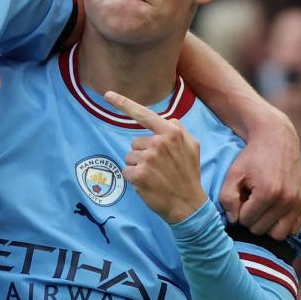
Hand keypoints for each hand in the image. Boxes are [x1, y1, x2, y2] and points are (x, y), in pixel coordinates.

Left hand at [105, 91, 207, 223]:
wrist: (188, 204)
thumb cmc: (189, 174)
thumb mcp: (193, 147)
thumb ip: (179, 130)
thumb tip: (167, 120)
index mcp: (171, 133)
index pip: (144, 114)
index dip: (124, 103)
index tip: (108, 94)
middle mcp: (158, 143)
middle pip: (135, 142)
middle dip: (143, 153)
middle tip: (159, 166)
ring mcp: (148, 159)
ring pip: (130, 157)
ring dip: (138, 166)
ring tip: (154, 175)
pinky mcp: (138, 174)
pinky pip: (126, 170)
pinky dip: (134, 178)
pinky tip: (147, 184)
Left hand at [219, 112, 300, 239]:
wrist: (276, 139)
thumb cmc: (251, 157)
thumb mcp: (233, 174)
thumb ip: (227, 199)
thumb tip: (234, 220)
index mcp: (268, 192)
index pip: (246, 221)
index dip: (239, 212)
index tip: (240, 199)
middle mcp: (287, 199)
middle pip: (261, 230)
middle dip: (252, 219)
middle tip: (250, 202)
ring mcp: (299, 201)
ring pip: (279, 234)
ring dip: (267, 225)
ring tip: (261, 208)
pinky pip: (294, 228)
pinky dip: (282, 223)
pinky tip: (274, 210)